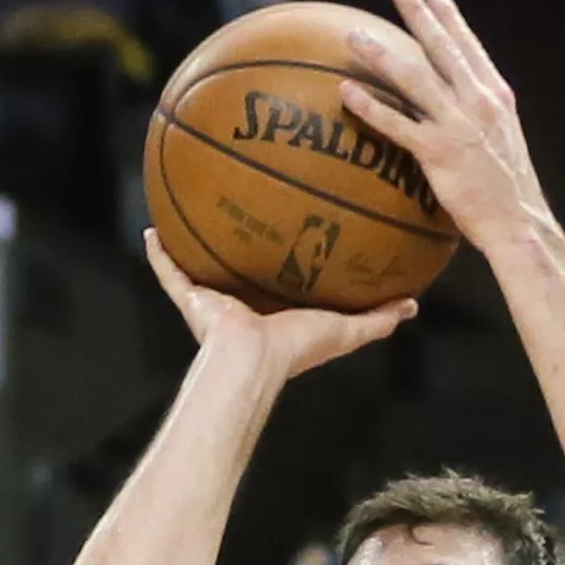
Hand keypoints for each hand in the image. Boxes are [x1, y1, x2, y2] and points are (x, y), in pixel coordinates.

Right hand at [145, 229, 415, 380]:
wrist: (251, 360)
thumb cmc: (297, 349)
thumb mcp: (347, 330)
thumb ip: (378, 319)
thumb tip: (413, 305)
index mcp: (276, 310)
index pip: (284, 277)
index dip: (290, 255)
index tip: (298, 225)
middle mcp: (243, 304)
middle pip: (241, 266)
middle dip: (243, 240)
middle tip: (248, 204)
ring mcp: (213, 302)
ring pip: (202, 265)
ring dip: (196, 239)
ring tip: (195, 205)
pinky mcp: (190, 300)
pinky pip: (169, 273)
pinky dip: (159, 255)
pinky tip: (152, 229)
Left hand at [337, 0, 552, 255]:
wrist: (518, 222)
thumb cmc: (507, 188)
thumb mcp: (502, 139)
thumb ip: (481, 114)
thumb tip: (456, 102)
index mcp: (496, 96)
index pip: (469, 46)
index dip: (449, 16)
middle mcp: (478, 102)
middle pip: (441, 47)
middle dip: (416, 12)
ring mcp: (458, 125)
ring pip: (413, 78)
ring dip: (380, 54)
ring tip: (354, 37)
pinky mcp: (438, 153)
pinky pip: (396, 124)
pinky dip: (369, 106)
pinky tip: (346, 92)